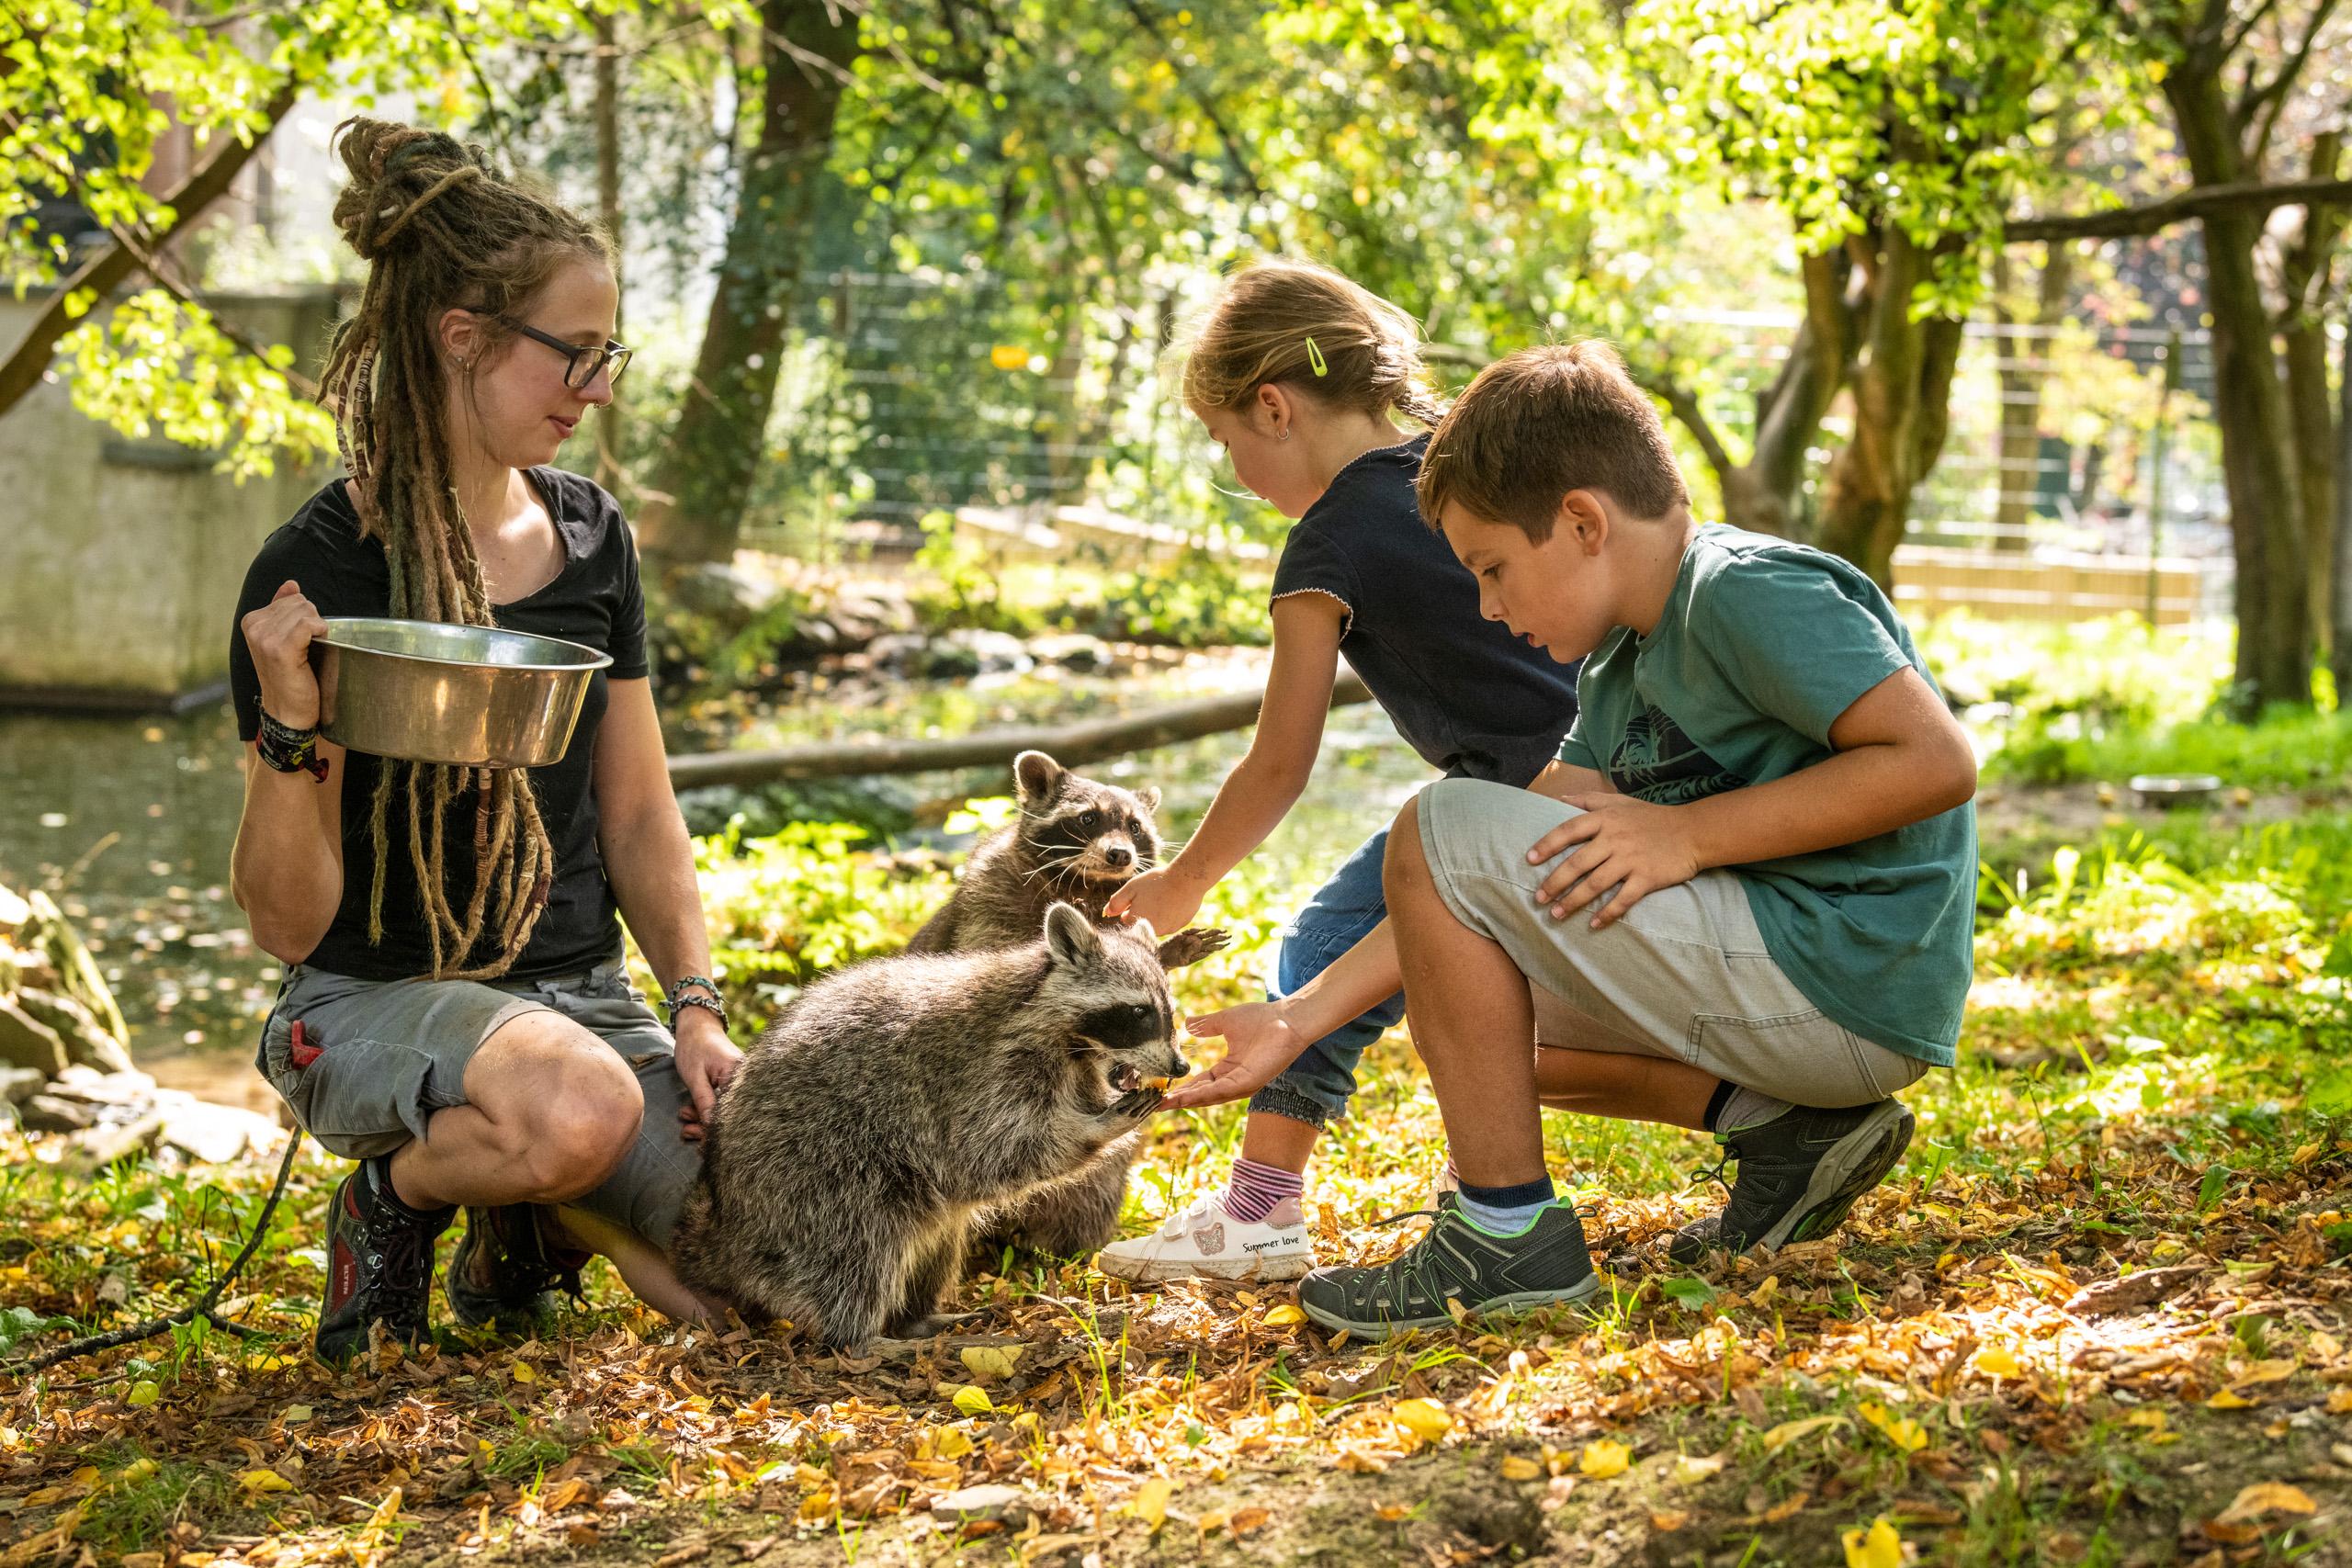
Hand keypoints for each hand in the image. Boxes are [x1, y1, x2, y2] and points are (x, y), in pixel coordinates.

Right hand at [241, 580, 328, 729]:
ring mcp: (264, 637)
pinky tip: (316, 646)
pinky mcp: (280, 649)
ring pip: (307, 611)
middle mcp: (254, 626)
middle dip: (313, 621)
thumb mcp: (284, 639)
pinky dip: (320, 632)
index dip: (306, 617)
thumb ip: (284, 610)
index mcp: (252, 620)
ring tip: (308, 652)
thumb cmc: (291, 676)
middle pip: (301, 602)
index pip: (292, 598)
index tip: (300, 641)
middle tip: (307, 648)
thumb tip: (291, 584)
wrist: (288, 711)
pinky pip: (310, 624)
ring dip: (317, 629)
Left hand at [671, 1007, 743, 1140]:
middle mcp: (747, 1082)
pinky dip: (707, 1111)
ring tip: (684, 1118)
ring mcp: (742, 1084)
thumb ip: (705, 1103)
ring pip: (727, 1112)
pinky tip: (691, 1113)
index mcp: (740, 1077)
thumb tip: (712, 1131)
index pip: (734, 1113)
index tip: (702, 1143)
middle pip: (733, 1116)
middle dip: (708, 1128)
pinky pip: (724, 1104)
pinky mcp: (734, 1086)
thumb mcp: (695, 1077)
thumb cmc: (695, 1047)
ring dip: (704, 1120)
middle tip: (687, 1130)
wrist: (697, 1027)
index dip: (719, 1131)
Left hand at [1104, 863, 1209, 935]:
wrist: (1188, 880)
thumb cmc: (1157, 882)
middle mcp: (1152, 931)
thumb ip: (1116, 902)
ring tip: (1163, 897)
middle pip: (1142, 923)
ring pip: (1157, 924)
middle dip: (1143, 912)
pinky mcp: (1180, 925)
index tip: (1138, 897)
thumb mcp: (1131, 888)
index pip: (1126, 920)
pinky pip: (1170, 922)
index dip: (1130, 907)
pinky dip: (1170, 914)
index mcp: (1137, 922)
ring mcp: (1168, 929)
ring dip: (1157, 915)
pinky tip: (1173, 901)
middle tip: (1151, 895)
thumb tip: (1106, 913)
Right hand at [1158, 1001, 1307, 1111]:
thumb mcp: (1225, 1021)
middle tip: (1155, 1105)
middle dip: (1179, 1100)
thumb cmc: (1263, 1018)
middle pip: (1202, 1095)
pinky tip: (1186, 1097)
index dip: (1182, 1088)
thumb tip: (1187, 1023)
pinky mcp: (1249, 1082)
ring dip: (1186, 1101)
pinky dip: (1203, 1095)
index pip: (1201, 1083)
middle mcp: (1235, 1080)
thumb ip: (1206, 1025)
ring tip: (1165, 1104)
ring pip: (1209, 1097)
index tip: (1162, 1092)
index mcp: (1229, 1068)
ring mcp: (1242, 1084)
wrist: (1287, 1018)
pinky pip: (1222, 1091)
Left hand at [1526, 793, 1702, 929]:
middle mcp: (1614, 839)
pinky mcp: (1647, 878)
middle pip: (1577, 863)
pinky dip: (1608, 913)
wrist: (1693, 831)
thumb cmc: (1652, 817)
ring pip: (1595, 884)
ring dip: (1574, 901)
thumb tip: (1559, 798)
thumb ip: (1588, 800)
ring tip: (1557, 914)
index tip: (1530, 859)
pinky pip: (1623, 899)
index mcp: (1605, 820)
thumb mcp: (1620, 801)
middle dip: (1554, 883)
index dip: (1547, 844)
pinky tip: (1594, 925)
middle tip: (1538, 899)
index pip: (1568, 831)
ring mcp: (1631, 860)